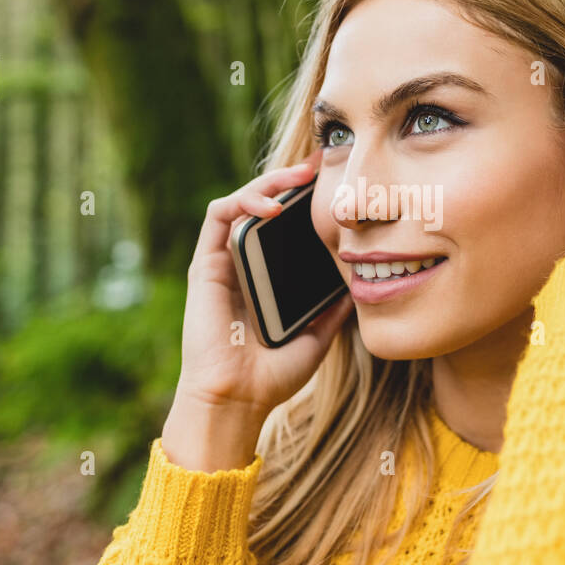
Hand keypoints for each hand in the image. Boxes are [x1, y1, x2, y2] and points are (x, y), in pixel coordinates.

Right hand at [173, 147, 353, 429]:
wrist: (237, 399)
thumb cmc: (272, 376)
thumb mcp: (317, 336)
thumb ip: (333, 310)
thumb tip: (359, 286)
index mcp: (266, 276)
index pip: (284, 225)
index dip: (305, 200)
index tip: (335, 183)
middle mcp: (242, 263)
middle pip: (263, 205)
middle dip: (290, 180)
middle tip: (322, 164)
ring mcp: (222, 261)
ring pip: (241, 202)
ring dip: (269, 182)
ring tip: (299, 177)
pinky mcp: (205, 264)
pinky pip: (218, 216)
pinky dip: (243, 201)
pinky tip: (271, 205)